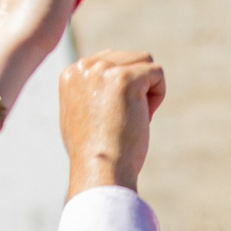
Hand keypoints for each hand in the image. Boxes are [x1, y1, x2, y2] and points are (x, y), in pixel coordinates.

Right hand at [59, 50, 165, 193]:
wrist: (100, 171)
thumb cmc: (94, 153)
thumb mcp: (80, 115)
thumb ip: (89, 92)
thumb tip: (106, 86)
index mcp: (72, 73)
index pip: (111, 61)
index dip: (121, 90)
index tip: (111, 117)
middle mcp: (84, 67)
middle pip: (129, 58)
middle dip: (136, 88)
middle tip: (124, 119)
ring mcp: (104, 71)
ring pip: (145, 61)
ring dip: (147, 90)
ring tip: (133, 117)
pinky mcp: (126, 79)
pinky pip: (157, 73)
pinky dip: (158, 96)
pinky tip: (143, 118)